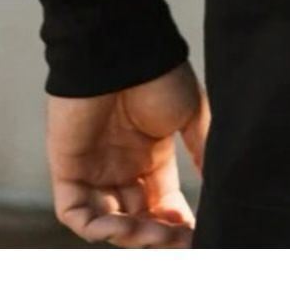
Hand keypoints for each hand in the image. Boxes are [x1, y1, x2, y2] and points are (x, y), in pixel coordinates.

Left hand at [47, 58, 209, 246]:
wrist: (122, 49)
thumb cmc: (158, 75)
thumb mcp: (190, 115)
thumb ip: (203, 151)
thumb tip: (222, 186)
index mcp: (150, 157)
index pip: (163, 205)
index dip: (178, 225)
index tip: (199, 236)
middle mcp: (121, 169)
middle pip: (138, 220)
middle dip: (160, 236)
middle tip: (180, 240)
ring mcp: (93, 171)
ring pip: (109, 223)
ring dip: (132, 235)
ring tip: (155, 234)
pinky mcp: (67, 170)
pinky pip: (76, 214)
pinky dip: (97, 228)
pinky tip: (123, 227)